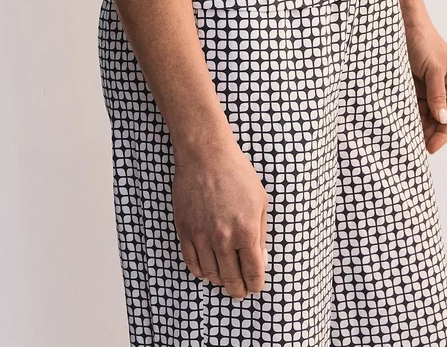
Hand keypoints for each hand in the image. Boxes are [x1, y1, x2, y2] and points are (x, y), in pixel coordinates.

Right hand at [172, 138, 268, 298]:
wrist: (205, 155)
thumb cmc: (236, 173)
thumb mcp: (260, 200)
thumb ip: (261, 232)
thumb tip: (260, 258)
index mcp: (246, 231)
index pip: (253, 273)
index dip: (256, 284)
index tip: (255, 287)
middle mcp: (223, 238)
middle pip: (232, 280)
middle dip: (238, 290)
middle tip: (240, 292)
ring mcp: (202, 236)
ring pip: (211, 275)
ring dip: (220, 281)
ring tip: (225, 279)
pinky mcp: (185, 231)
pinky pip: (191, 263)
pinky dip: (200, 271)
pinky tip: (207, 269)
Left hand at [404, 25, 446, 152]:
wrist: (404, 24)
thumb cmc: (424, 42)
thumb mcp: (433, 68)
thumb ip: (437, 94)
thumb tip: (442, 119)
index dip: (444, 133)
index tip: (431, 147)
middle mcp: (443, 87)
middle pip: (440, 118)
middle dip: (431, 133)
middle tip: (416, 148)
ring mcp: (428, 86)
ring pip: (426, 114)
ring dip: (419, 126)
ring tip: (408, 140)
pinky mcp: (413, 85)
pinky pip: (413, 105)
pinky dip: (409, 116)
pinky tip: (402, 125)